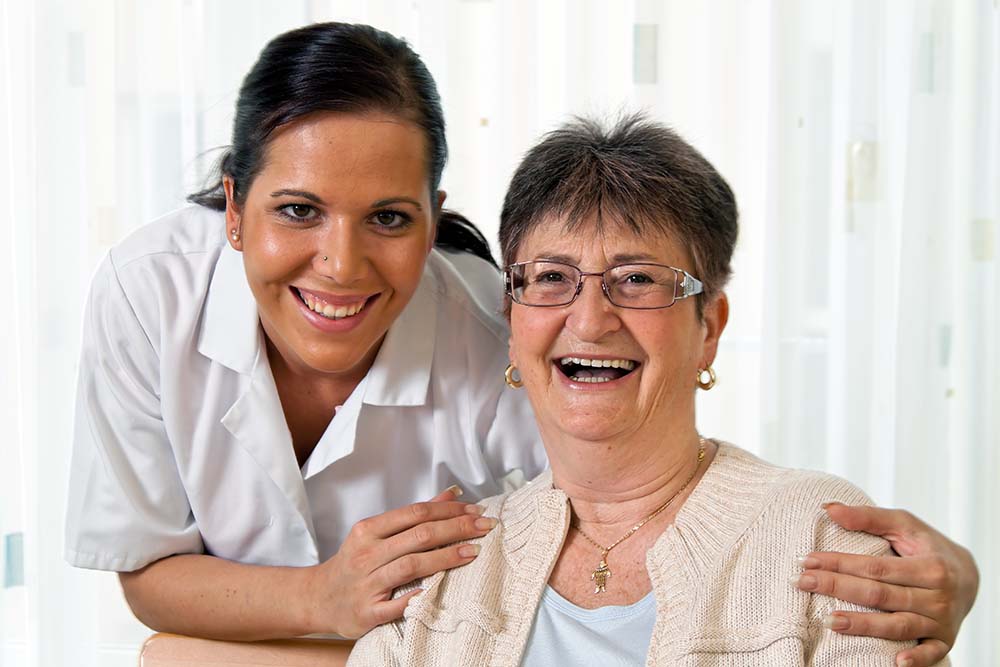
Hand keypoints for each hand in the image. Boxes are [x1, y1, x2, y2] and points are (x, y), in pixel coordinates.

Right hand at [303, 486, 496, 638]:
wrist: (317, 598)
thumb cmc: (355, 562)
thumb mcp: (377, 533)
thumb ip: (415, 515)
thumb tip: (452, 494)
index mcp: (369, 530)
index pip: (415, 513)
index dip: (448, 510)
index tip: (476, 511)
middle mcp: (366, 554)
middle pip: (418, 536)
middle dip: (456, 528)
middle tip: (486, 527)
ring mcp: (366, 584)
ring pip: (410, 565)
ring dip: (445, 557)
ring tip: (473, 551)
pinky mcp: (367, 612)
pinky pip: (396, 604)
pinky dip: (417, 595)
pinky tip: (439, 587)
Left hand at [794, 503, 977, 666]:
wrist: (970, 577)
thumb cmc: (927, 547)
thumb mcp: (904, 525)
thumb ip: (868, 517)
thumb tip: (828, 508)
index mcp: (929, 566)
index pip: (875, 567)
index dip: (839, 563)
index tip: (807, 561)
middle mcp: (937, 595)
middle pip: (880, 595)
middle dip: (838, 588)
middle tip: (803, 583)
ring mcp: (941, 621)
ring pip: (898, 625)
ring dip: (863, 625)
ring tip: (828, 621)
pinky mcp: (944, 641)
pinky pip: (931, 653)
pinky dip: (917, 659)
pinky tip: (896, 662)